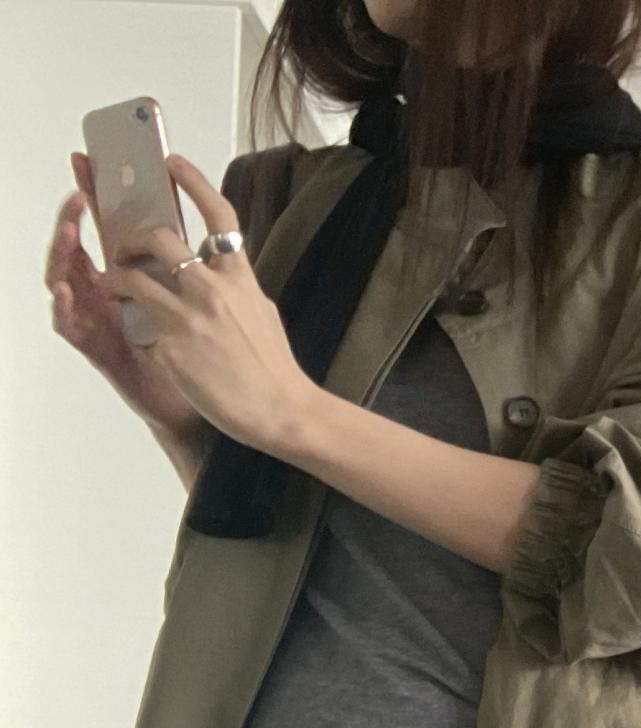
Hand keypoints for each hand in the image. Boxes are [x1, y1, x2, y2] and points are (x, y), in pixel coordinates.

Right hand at [47, 151, 209, 455]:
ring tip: (68, 231)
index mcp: (141, 279)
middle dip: (77, 216)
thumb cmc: (218, 360)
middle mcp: (115, 295)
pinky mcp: (100, 349)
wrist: (225, 410)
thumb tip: (209, 229)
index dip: (104, 195)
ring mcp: (103, 320)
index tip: (95, 161)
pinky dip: (64, 305)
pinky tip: (65, 287)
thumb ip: (198, 271)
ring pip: (69, 278)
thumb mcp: (211, 305)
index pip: (115, 229)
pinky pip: (71, 325)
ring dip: (64, 251)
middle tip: (80, 191)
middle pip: (85, 246)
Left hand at [99, 153, 322, 458]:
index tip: (173, 162)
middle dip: (132, 240)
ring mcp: (188, 319)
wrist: (281, 409)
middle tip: (125, 249)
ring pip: (129, 279)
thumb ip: (237, 286)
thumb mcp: (262, 311)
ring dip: (116, 280)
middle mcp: (212, 291)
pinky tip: (154, 345)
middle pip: (158, 239)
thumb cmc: (274, 365)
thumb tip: (221, 270)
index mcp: (240, 278)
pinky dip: (141, 333)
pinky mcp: (170, 348)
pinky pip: (140, 329)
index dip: (193, 182)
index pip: (217, 216)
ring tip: (119, 290)